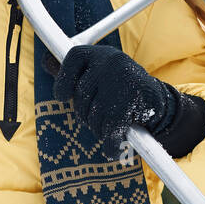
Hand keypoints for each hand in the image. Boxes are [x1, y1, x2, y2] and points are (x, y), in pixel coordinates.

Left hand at [53, 44, 176, 158]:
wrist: (158, 103)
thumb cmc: (120, 90)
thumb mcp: (98, 74)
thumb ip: (74, 72)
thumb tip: (46, 62)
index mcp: (101, 53)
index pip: (73, 58)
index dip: (63, 79)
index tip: (61, 96)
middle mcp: (112, 62)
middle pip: (81, 95)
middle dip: (86, 113)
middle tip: (100, 116)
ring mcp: (123, 81)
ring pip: (94, 115)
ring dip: (99, 128)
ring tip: (112, 124)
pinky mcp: (132, 104)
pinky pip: (111, 130)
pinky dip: (111, 145)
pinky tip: (113, 150)